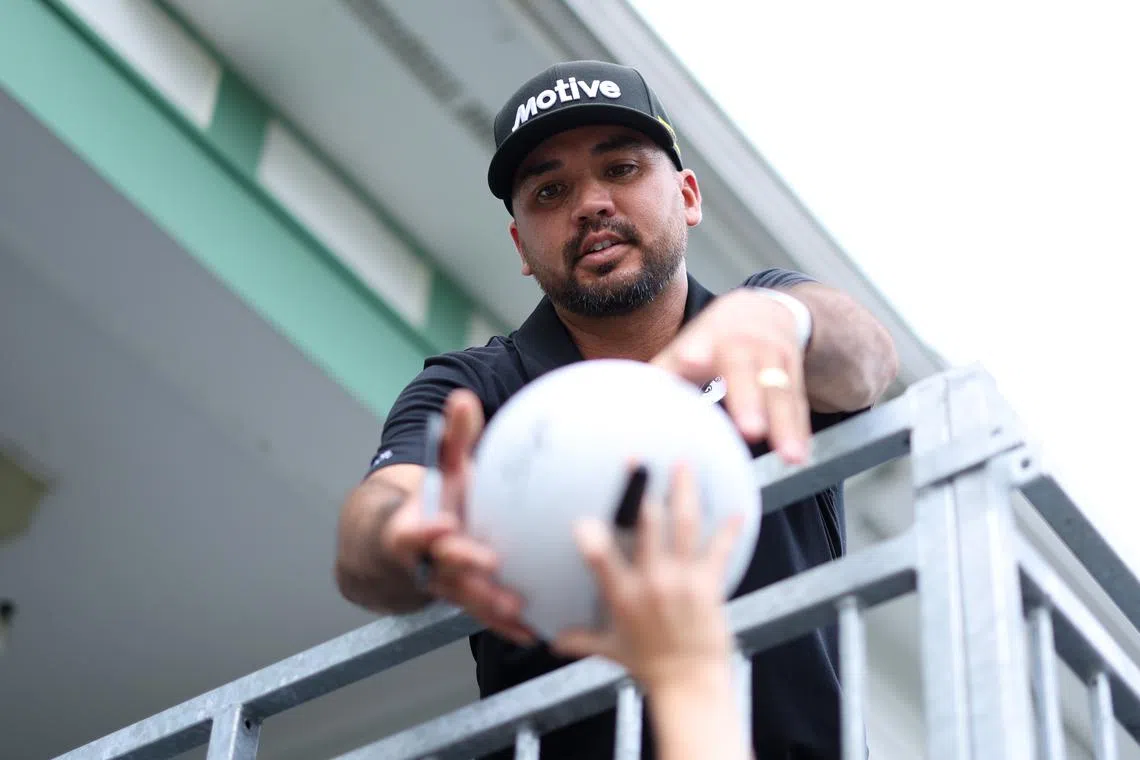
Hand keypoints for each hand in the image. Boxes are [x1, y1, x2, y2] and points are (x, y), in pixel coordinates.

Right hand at [380, 389, 536, 645]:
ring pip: (466, 600)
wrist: (411, 546)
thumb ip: (453, 438)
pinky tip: (534, 632)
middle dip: (465, 568)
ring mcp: (447, 587)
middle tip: (491, 565)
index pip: (414, 531)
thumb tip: (462, 398)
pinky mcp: (468, 603)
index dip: (425, 529)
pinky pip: (486, 618)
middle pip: (443, 569)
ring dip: (490, 606)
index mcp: (415, 529)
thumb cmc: (438, 499)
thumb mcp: (442, 468)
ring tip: (519, 609)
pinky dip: (508, 627)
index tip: (444, 523)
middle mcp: (427, 562)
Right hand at [550, 462, 741, 691]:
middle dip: (644, 490)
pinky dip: (728, 529)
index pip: (601, 561)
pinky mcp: (708, 586)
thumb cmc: (651, 667)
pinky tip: (736, 511)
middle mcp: (652, 583)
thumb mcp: (610, 650)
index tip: (584, 518)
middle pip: (649, 527)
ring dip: (685, 493)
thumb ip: (581, 639)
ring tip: (684, 466)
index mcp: (623, 595)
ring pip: (684, 526)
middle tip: (639, 462)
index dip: (592, 539)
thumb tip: (556, 639)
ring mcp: (682, 581)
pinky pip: (719, 549)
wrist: (689, 684)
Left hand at [652, 289, 810, 461]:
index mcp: (709, 338)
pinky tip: (800, 455)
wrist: (767, 309)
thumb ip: (662, 372)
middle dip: (749, 401)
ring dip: (785, 426)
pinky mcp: (795, 375)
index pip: (699, 345)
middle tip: (749, 429)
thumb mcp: (688, 344)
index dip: (695, 354)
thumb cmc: (715, 337)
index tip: (691, 362)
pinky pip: (798, 406)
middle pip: (746, 374)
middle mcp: (745, 346)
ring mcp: (774, 359)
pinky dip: (799, 432)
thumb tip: (619, 400)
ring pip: (780, 394)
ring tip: (789, 455)